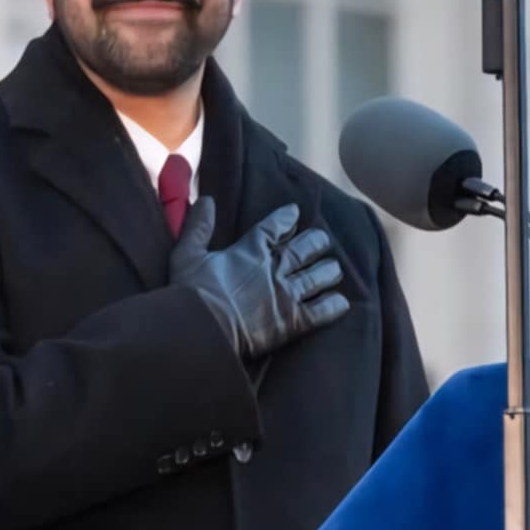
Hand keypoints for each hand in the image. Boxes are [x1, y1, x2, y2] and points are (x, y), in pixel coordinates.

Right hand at [168, 200, 349, 363]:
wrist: (203, 330)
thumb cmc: (192, 293)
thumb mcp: (187, 254)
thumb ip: (199, 227)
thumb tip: (208, 199)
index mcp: (251, 251)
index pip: (274, 228)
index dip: (286, 219)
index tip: (295, 213)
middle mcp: (274, 269)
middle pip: (304, 250)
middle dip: (316, 244)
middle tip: (323, 240)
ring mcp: (287, 294)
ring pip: (318, 278)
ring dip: (328, 271)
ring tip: (335, 269)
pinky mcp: (293, 321)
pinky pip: (321, 312)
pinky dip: (333, 306)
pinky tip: (341, 303)